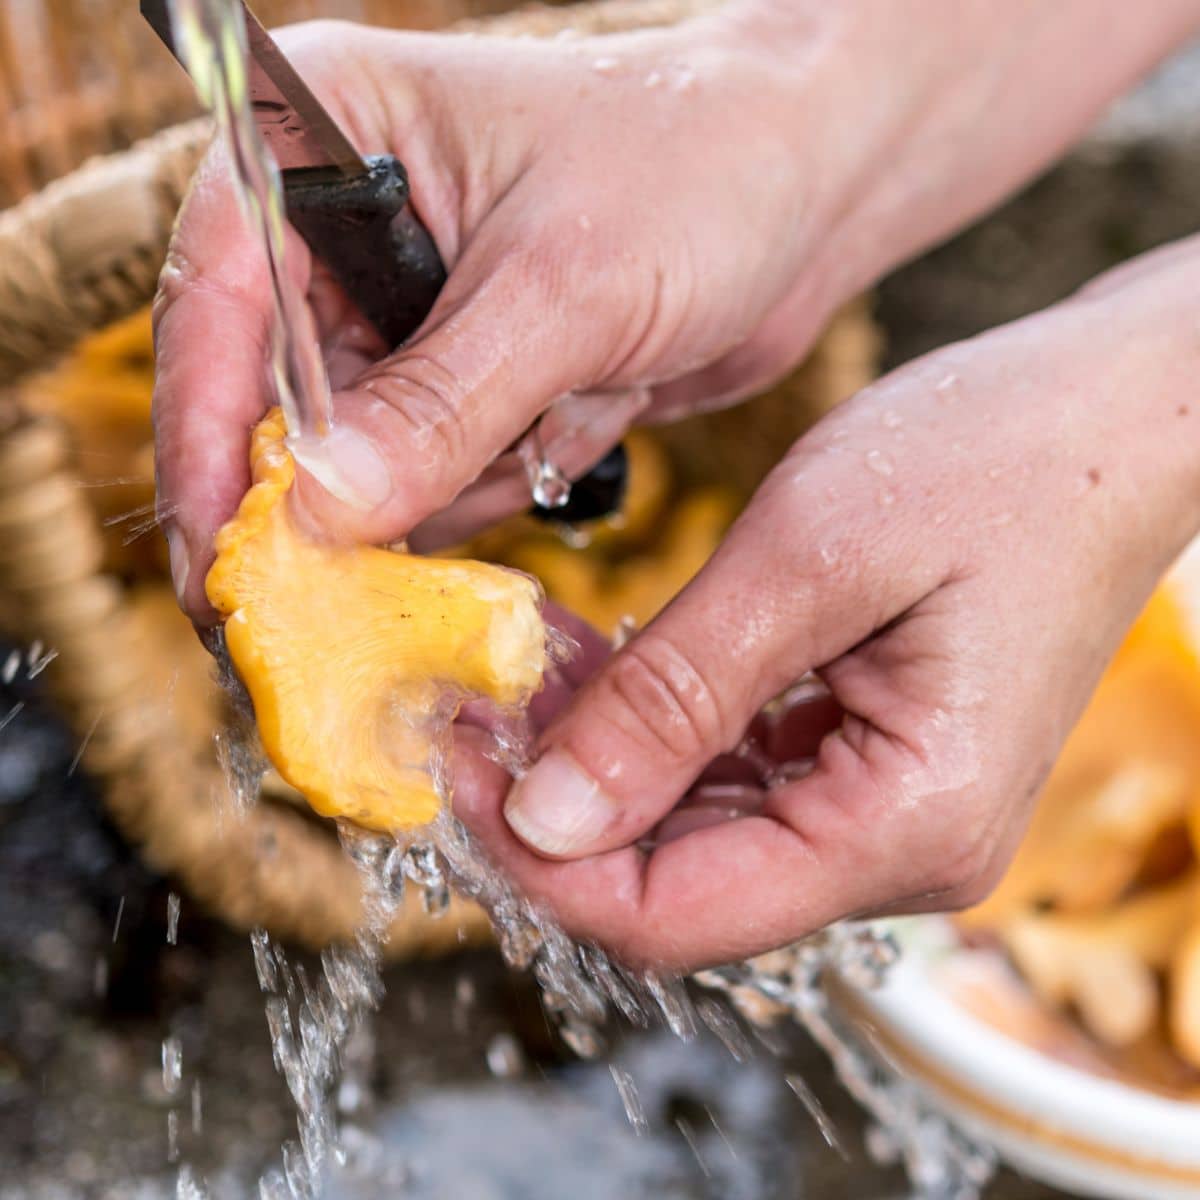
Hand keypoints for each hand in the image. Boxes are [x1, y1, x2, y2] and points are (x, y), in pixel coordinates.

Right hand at [153, 1, 1199, 619]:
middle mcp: (347, 227)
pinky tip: (546, 454)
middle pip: (268, 395)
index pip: (222, 296)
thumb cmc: (700, 171)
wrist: (805, 194)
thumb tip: (323, 510)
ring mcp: (406, 311)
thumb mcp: (566, 288)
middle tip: (317, 607)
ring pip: (350, 455)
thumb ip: (442, 403)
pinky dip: (471, 499)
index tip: (221, 551)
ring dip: (417, 501)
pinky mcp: (464, 378)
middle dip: (309, 500)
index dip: (208, 431)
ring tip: (512, 470)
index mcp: (329, 136)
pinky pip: (426, 475)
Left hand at [451, 238, 1199, 969]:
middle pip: (673, 886)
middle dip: (553, 803)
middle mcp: (898, 849)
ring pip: (689, 834)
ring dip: (594, 759)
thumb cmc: (996, 462)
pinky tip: (593, 660)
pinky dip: (648, 730)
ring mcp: (883, 811)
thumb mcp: (808, 561)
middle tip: (471, 697)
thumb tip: (548, 816)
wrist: (1116, 419)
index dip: (540, 857)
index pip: (671, 916)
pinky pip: (729, 779)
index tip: (454, 760)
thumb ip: (674, 699)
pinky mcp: (866, 763)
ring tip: (521, 663)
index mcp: (904, 824)